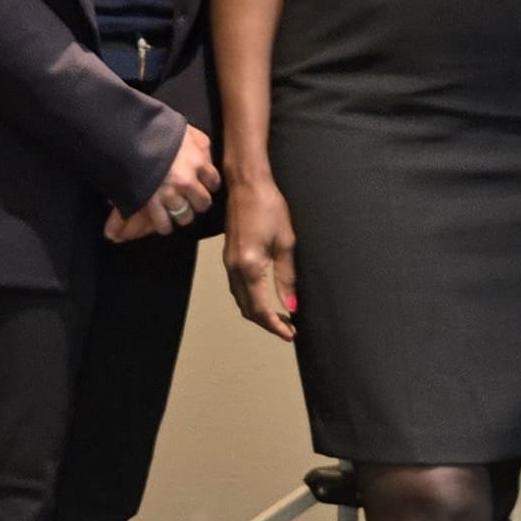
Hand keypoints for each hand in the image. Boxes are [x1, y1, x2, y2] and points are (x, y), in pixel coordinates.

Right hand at [108, 124, 223, 243]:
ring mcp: (169, 194)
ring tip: (177, 211)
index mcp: (198, 161)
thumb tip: (207, 159)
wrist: (130, 135)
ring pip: (185, 216)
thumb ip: (200, 145)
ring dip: (182, 215)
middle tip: (192, 200)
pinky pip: (163, 224)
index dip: (209, 184)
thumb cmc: (158, 129)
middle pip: (203, 203)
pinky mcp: (151, 203)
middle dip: (198, 202)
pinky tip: (163, 223)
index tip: (205, 185)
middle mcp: (187, 181)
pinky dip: (164, 226)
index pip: (214, 181)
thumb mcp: (187, 130)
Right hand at [223, 175, 297, 340]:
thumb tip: (292, 305)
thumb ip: (286, 277)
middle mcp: (234, 269)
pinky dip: (250, 300)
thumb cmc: (270, 208)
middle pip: (247, 309)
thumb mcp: (285, 242)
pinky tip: (265, 298)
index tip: (291, 335)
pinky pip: (237, 288)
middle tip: (288, 329)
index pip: (260, 308)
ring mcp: (228, 263)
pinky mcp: (229, 257)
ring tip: (280, 318)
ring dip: (258, 313)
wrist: (246, 185)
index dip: (275, 325)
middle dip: (267, 323)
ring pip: (240, 300)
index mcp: (249, 266)